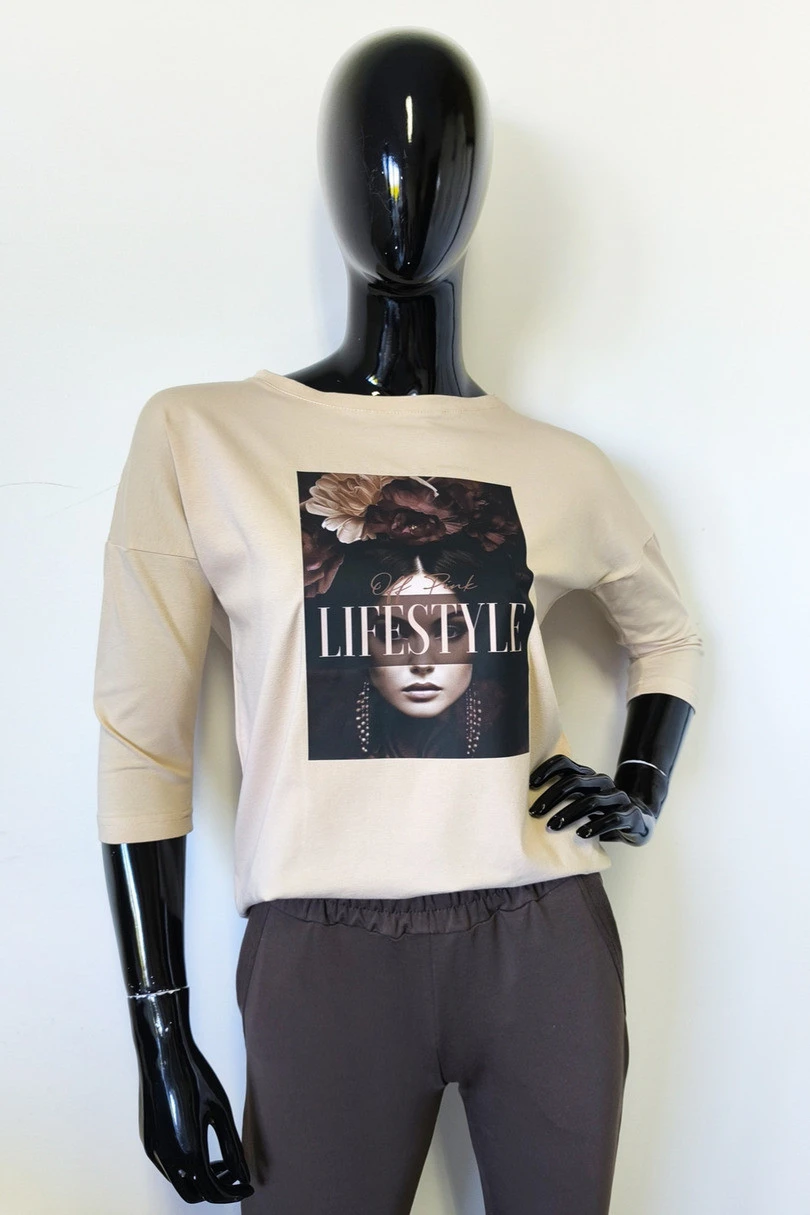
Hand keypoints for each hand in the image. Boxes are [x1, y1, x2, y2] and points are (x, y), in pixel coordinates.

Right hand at [130, 989, 252, 1203]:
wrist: (163, 1057)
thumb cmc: (196, 1079)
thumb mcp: (221, 1112)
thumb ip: (233, 1147)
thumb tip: (243, 1175)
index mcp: (190, 1152)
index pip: (213, 1190)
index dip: (233, 1192)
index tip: (248, 1186)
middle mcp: (168, 1158)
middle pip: (194, 1194)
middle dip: (216, 1190)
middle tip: (234, 1175)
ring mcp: (155, 1152)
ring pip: (179, 1182)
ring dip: (200, 1179)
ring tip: (221, 1163)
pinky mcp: (149, 1142)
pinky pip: (168, 1168)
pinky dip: (186, 1169)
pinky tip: (201, 1150)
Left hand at [528, 754, 655, 845]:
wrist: (637, 821)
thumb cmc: (599, 812)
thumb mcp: (580, 800)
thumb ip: (561, 796)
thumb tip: (523, 800)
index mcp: (588, 775)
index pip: (564, 763)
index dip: (546, 770)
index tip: (529, 785)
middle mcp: (602, 782)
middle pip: (574, 782)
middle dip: (551, 796)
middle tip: (534, 813)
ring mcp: (617, 797)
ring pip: (591, 801)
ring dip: (568, 813)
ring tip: (552, 827)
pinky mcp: (629, 815)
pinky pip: (611, 819)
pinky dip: (595, 827)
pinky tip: (580, 835)